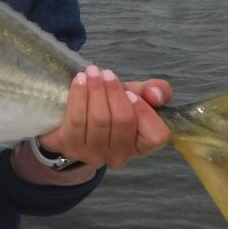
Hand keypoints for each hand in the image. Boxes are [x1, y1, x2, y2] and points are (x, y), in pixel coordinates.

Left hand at [40, 65, 171, 168]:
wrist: (72, 119)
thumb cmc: (110, 107)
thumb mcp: (135, 95)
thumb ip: (155, 91)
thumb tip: (155, 95)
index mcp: (142, 146)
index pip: (156, 136)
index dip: (145, 112)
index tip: (130, 92)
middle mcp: (120, 156)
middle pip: (122, 121)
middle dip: (114, 92)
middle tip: (106, 73)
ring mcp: (94, 155)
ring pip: (99, 120)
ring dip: (95, 90)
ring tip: (91, 72)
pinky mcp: (71, 147)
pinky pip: (76, 120)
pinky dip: (78, 96)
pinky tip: (79, 81)